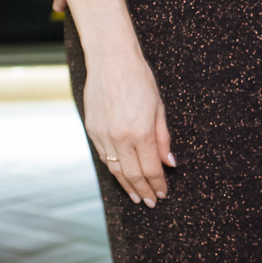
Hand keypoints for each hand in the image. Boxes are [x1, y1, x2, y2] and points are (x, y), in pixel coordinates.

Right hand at [64, 0, 174, 205]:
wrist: (110, 60)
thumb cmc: (139, 79)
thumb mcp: (159, 107)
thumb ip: (163, 138)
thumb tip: (169, 162)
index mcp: (140, 132)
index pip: (151, 168)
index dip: (158, 184)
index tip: (163, 194)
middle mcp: (120, 138)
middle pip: (133, 174)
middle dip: (144, 190)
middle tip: (152, 202)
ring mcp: (103, 135)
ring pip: (116, 169)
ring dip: (127, 185)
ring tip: (137, 196)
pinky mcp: (92, 130)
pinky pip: (104, 157)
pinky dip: (114, 170)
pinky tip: (121, 176)